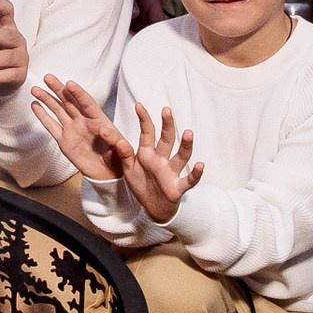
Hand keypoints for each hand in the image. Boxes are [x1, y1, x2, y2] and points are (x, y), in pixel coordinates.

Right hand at [29, 75, 132, 182]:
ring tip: (36, 89)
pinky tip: (36, 105)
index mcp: (98, 119)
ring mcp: (72, 130)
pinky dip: (43, 116)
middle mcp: (83, 121)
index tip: (69, 84)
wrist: (109, 174)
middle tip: (48, 78)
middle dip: (58, 89)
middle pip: (69, 101)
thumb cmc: (117, 158)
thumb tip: (105, 129)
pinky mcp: (64, 141)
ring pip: (58, 111)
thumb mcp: (120, 148)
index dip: (78, 93)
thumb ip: (114, 138)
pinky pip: (52, 126)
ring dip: (47, 99)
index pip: (87, 103)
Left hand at [120, 104, 202, 223]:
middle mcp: (161, 160)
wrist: (152, 208)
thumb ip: (122, 152)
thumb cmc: (141, 183)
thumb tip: (112, 135)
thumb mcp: (128, 168)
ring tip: (189, 133)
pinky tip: (200, 165)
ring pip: (181, 156)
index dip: (144, 119)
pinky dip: (196, 174)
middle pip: (167, 139)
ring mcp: (171, 172)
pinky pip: (189, 180)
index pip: (147, 133)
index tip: (138, 105)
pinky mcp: (177, 187)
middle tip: (167, 110)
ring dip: (185, 146)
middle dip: (167, 125)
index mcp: (148, 153)